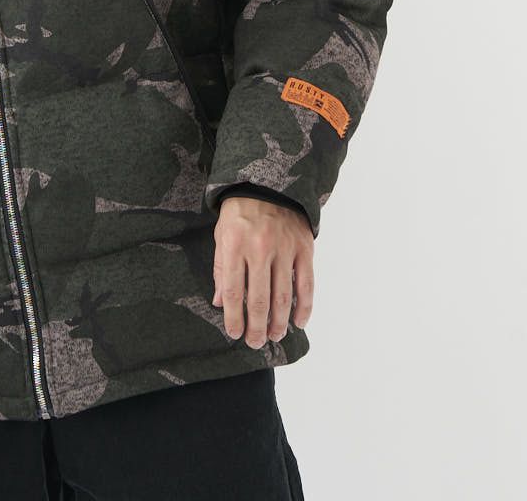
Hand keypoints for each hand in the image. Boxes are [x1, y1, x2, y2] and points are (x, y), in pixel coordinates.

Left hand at [212, 195, 313, 348]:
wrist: (267, 183)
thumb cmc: (239, 212)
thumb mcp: (221, 235)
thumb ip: (221, 269)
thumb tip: (220, 303)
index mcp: (234, 245)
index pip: (232, 291)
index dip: (234, 317)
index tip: (235, 334)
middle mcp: (259, 248)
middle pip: (258, 299)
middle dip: (256, 327)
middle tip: (256, 343)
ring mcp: (284, 248)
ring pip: (283, 296)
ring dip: (279, 322)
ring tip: (274, 336)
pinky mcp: (303, 248)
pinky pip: (306, 284)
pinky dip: (304, 307)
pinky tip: (299, 321)